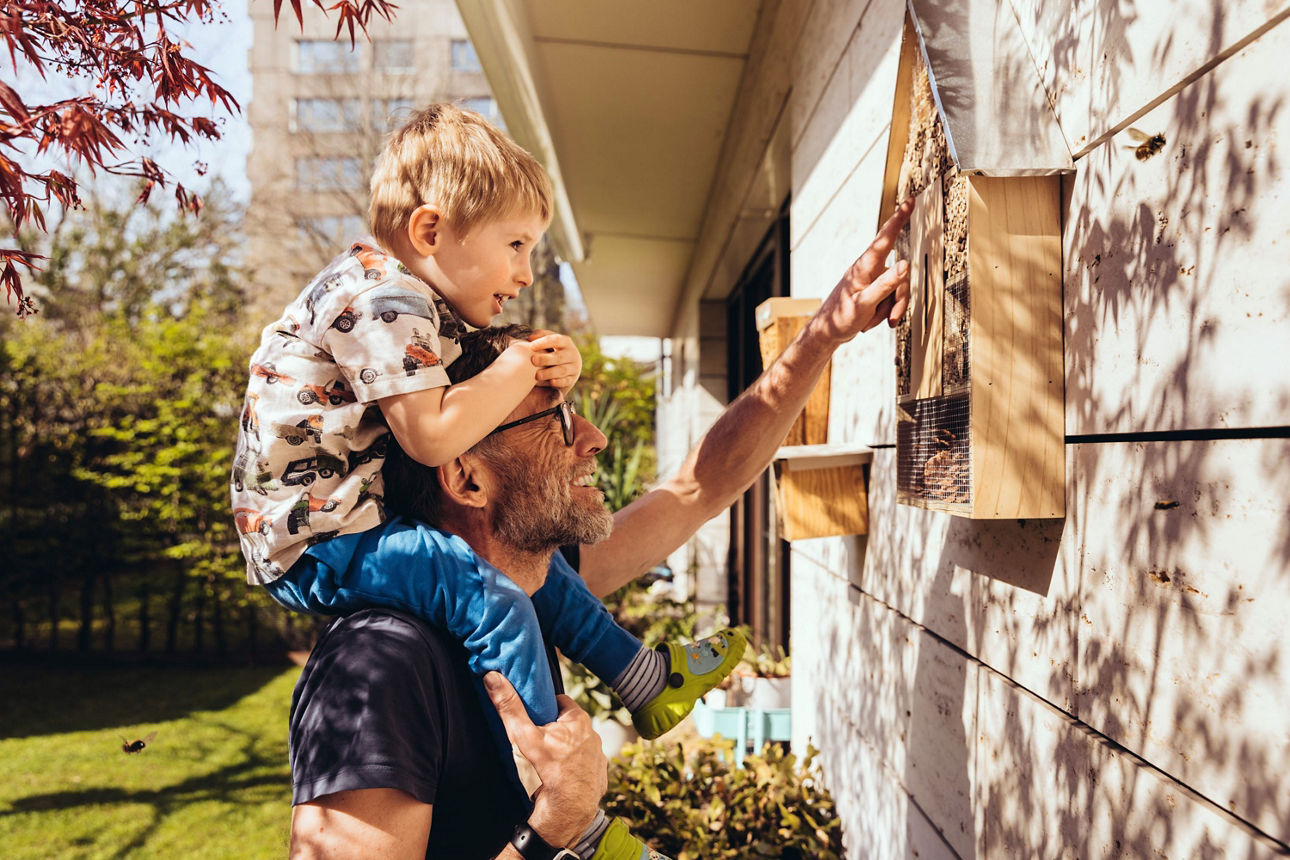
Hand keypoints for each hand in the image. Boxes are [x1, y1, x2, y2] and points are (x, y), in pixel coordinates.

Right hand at [484, 672, 604, 846]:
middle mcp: (593, 734)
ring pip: (579, 743)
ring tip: (549, 758)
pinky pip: (586, 764)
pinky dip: (575, 767)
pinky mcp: (600, 774)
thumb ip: (509, 707)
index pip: (561, 702)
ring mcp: (598, 755)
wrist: (568, 810)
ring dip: (566, 747)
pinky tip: (562, 774)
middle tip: (538, 738)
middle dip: (555, 728)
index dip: (546, 708)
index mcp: (578, 719)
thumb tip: (493, 678)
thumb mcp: (525, 735)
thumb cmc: (548, 770)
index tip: (535, 716)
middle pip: (570, 723)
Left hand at [528, 331, 581, 392]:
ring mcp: (573, 368)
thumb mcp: (548, 341)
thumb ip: (540, 336)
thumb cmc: (552, 350)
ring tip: (537, 375)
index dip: (544, 343)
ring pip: (562, 370)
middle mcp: (572, 354)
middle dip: (546, 359)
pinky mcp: (571, 380)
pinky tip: (551, 382)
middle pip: (559, 357)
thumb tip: (530, 338)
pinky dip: (558, 382)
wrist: (567, 366)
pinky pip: (566, 381)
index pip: (556, 340)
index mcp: (565, 342)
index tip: (531, 346)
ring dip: (549, 373)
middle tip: (533, 360)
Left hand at [815, 197, 914, 343]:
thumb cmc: (841, 317)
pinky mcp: (873, 291)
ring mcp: (872, 280)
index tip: (909, 200)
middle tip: (892, 320)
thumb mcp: (865, 303)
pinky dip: (884, 313)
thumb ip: (886, 284)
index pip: (886, 238)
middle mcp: (870, 269)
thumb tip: (905, 264)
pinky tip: (869, 322)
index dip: (899, 218)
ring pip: (897, 290)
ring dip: (888, 310)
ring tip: (869, 322)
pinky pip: (891, 299)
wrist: (827, 333)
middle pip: (899, 277)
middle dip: (898, 301)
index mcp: (865, 267)